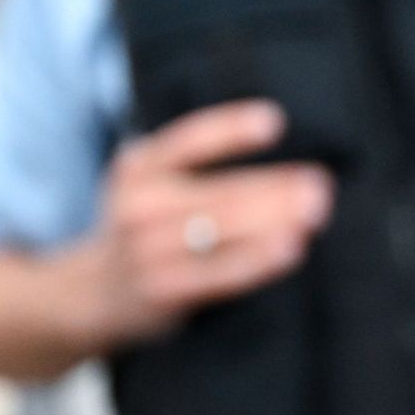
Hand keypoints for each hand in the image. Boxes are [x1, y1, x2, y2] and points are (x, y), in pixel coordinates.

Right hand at [91, 99, 333, 345]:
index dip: (229, 128)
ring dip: (275, 219)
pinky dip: (259, 257)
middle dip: (274, 186)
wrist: (95, 293)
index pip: (188, 140)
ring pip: (223, 228)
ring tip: (315, 211)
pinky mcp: (163, 288)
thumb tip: (285, 170)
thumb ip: (198, 169)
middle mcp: (138, 203)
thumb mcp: (155, 184)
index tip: (273, 121)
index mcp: (139, 166)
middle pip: (219, 190)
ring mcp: (147, 248)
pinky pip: (222, 271)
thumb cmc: (148, 229)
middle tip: (319, 184)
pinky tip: (292, 247)